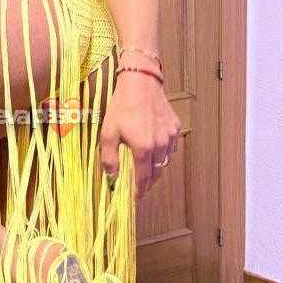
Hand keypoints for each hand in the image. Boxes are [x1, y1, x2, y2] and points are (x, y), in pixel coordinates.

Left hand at [99, 72, 181, 198]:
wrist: (141, 83)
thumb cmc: (122, 106)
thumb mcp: (108, 133)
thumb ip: (109, 158)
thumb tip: (111, 177)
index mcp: (143, 149)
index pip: (143, 180)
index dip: (139, 192)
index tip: (134, 199)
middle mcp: (160, 146)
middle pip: (156, 174)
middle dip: (147, 183)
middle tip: (139, 187)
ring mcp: (170, 137)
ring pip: (165, 162)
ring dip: (155, 168)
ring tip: (145, 169)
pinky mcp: (175, 128)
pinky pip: (170, 148)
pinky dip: (163, 153)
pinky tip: (154, 149)